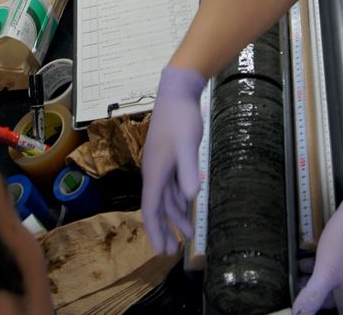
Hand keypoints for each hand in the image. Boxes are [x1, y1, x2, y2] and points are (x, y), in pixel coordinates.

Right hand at [141, 65, 205, 254]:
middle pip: (157, 207)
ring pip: (166, 197)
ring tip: (188, 234)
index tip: (161, 252)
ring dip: (175, 216)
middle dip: (164, 229)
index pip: (151, 208)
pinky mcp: (169, 156)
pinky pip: (171, 185)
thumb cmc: (181, 118)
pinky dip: (178, 199)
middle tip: (173, 252)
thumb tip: (190, 197)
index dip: (156, 231)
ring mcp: (161, 163)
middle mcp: (154, 170)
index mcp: (155, 171)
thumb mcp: (188, 145)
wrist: (177, 91)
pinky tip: (187, 205)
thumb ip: (188, 171)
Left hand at [293, 191, 342, 314]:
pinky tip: (309, 256)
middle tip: (300, 289)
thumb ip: (313, 295)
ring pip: (332, 280)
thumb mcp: (325, 273)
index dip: (326, 314)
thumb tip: (299, 314)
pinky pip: (332, 265)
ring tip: (299, 271)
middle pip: (335, 299)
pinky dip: (320, 264)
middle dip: (317, 297)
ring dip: (315, 279)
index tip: (313, 311)